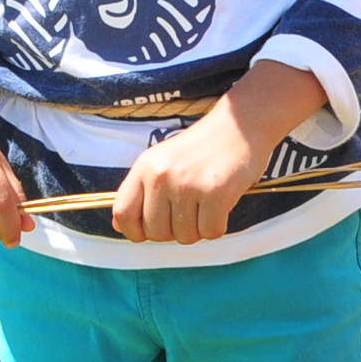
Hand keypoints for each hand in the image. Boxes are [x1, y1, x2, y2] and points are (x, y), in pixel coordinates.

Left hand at [113, 60, 327, 243]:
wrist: (240, 125)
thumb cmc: (202, 147)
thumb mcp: (162, 160)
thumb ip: (142, 192)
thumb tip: (121, 227)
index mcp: (145, 167)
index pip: (123, 213)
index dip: (135, 231)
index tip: (150, 232)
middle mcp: (161, 176)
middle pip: (156, 232)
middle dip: (173, 231)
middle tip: (188, 214)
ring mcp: (188, 185)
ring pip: (185, 236)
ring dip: (197, 229)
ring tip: (205, 206)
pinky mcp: (216, 193)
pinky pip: (210, 232)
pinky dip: (217, 227)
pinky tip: (221, 207)